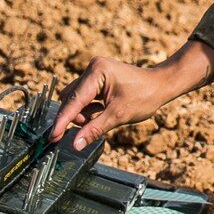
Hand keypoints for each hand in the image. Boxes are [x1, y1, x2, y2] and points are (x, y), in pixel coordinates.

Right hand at [50, 56, 168, 150]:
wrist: (161, 85)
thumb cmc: (145, 96)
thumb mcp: (118, 116)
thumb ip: (94, 130)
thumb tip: (75, 144)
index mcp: (97, 72)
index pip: (74, 101)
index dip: (62, 121)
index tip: (52, 137)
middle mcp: (93, 69)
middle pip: (72, 99)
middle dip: (76, 117)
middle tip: (83, 133)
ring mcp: (95, 72)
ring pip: (76, 98)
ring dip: (82, 114)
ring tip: (99, 119)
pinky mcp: (98, 78)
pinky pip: (84, 96)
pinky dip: (88, 108)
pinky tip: (99, 114)